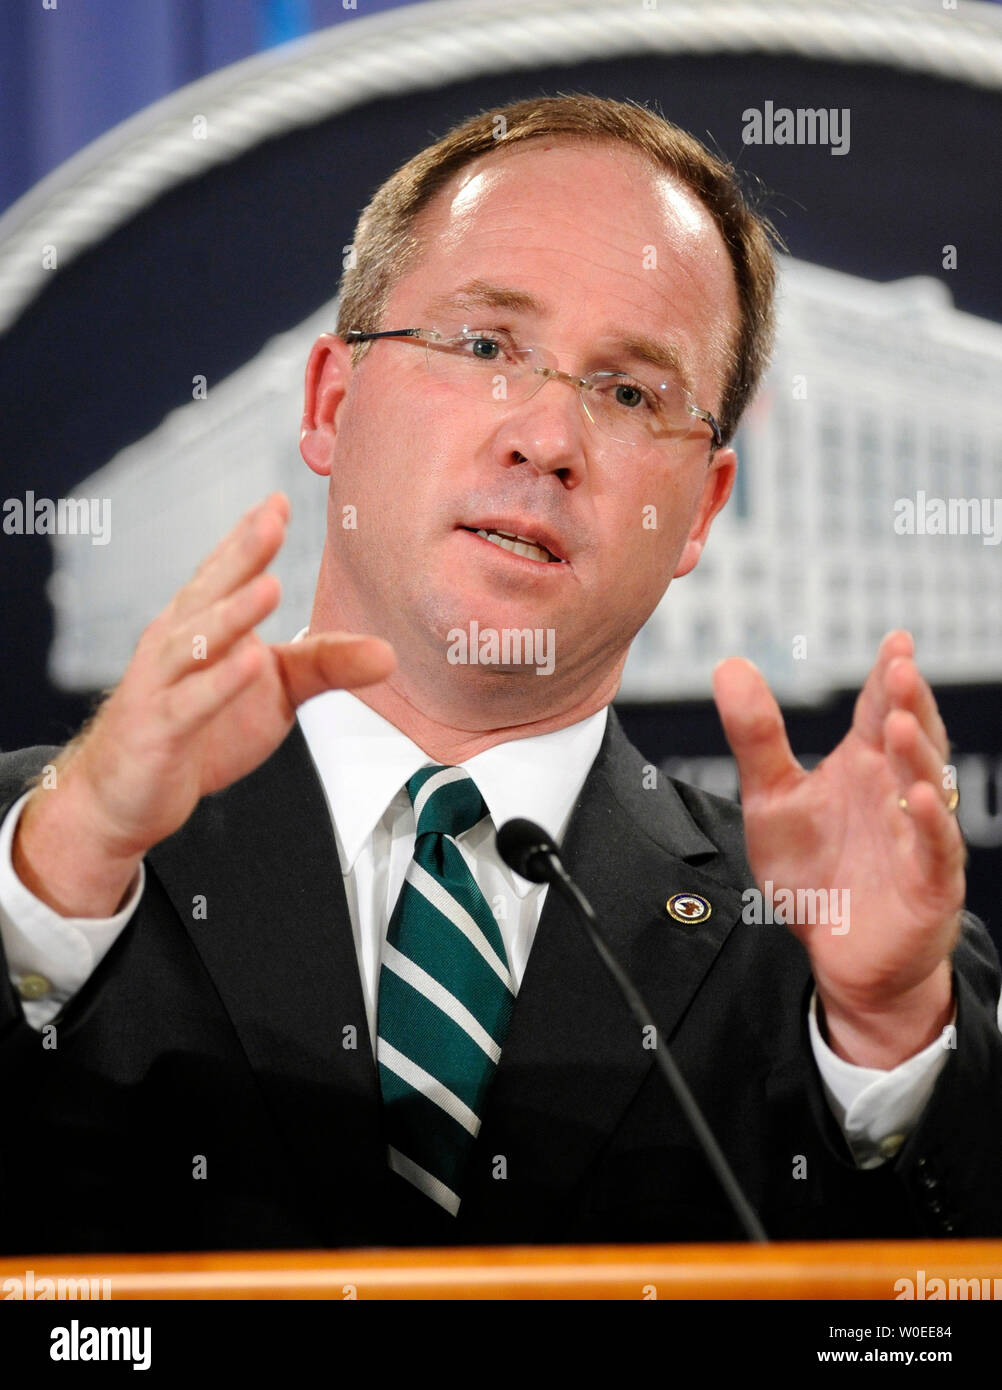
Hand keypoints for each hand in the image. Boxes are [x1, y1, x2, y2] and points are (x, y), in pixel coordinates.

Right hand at [15, 494, 395, 913]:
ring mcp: (163, 684)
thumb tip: (390, 654)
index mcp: (201, 622)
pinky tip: (251, 662)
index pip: (226, 571)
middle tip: (271, 519)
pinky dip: (221, 683)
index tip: (280, 500)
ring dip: (232, 613)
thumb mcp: (275, 692)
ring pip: (197, 641)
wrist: (125, 795)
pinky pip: (192, 702)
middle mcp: (176, 643)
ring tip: (268, 585)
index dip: (250, 535)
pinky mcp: (161, 730)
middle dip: (241, 554)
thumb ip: (326, 665)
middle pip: (210, 591)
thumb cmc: (200, 729)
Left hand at [713, 631, 963, 1066]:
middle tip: (899, 667)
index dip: (888, 675)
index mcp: (864, 764)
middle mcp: (896, 791)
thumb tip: (728, 663)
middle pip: (911, 735)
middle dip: (909, 701)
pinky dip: (931, 823)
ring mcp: (917, 834)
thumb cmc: (814, 873)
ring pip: (927, 785)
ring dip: (918, 753)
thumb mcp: (771, 798)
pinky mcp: (928, 882)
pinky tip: (918, 798)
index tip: (895, 640)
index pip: (880, 709)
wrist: (835, 954)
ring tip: (900, 722)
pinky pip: (935, 847)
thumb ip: (756, 735)